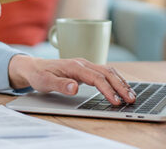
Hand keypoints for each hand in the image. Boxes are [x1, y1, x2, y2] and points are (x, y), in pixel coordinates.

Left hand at [8, 55, 136, 105]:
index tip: (115, 101)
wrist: (34, 67)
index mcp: (75, 66)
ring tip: (131, 95)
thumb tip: (75, 87)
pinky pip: (105, 73)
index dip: (107, 89)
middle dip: (120, 86)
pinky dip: (116, 80)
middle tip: (131, 99)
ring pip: (109, 71)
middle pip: (107, 72)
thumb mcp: (45, 82)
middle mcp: (83, 63)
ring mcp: (86, 65)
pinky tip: (122, 87)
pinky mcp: (86, 69)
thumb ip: (60, 85)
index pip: (96, 78)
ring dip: (121, 82)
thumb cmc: (39, 74)